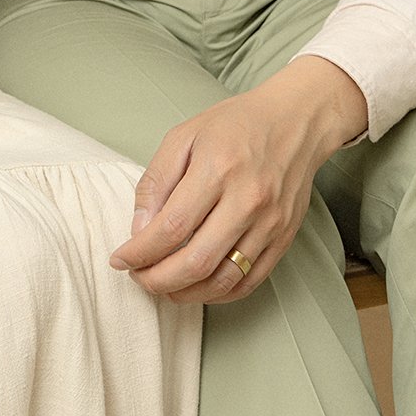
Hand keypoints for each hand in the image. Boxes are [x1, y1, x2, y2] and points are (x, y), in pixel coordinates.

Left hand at [107, 58, 367, 304]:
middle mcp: (247, 200)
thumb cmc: (235, 125)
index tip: (120, 259)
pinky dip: (218, 294)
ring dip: (186, 292)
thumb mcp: (184, 136)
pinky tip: (197, 287)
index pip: (171, 227)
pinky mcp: (284, 238)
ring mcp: (269, 223)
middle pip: (195, 261)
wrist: (295, 122)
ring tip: (163, 286)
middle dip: (157, 279)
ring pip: (222, 280)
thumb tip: (139, 228)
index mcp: (218, 168)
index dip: (140, 251)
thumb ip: (157, 181)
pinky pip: (248, 282)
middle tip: (138, 277)